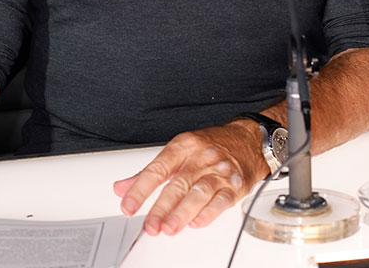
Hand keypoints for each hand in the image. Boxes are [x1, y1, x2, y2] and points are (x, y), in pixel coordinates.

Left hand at [114, 121, 266, 235]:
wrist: (247, 140)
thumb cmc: (209, 146)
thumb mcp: (178, 151)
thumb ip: (149, 172)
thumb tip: (121, 188)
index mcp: (183, 146)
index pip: (158, 168)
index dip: (141, 188)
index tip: (128, 205)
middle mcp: (200, 157)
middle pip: (178, 183)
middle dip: (161, 207)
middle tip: (150, 225)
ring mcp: (218, 171)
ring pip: (199, 192)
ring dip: (182, 212)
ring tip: (169, 228)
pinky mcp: (235, 185)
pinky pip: (222, 200)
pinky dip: (209, 213)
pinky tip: (196, 222)